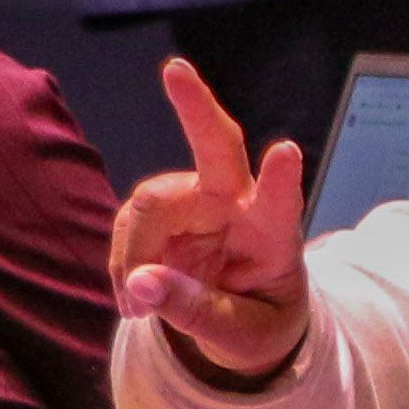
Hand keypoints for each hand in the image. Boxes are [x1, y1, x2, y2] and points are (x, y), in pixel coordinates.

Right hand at [112, 54, 313, 378]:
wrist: (243, 325)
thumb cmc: (259, 325)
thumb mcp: (241, 339)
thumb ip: (197, 313)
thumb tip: (141, 284)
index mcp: (274, 234)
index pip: (279, 203)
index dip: (279, 179)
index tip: (285, 152)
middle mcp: (237, 205)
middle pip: (217, 148)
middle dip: (195, 107)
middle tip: (176, 69)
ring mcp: (198, 203)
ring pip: (150, 203)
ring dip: (132, 256)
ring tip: (137, 311)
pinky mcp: (164, 213)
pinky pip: (128, 225)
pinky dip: (122, 266)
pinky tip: (135, 300)